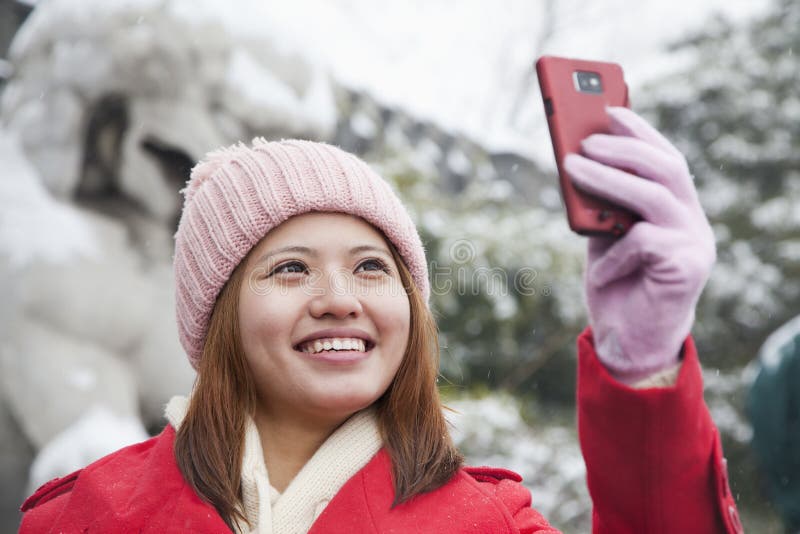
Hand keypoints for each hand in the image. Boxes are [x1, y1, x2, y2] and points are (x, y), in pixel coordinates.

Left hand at [563, 107, 714, 383]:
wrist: (628, 345)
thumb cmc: (615, 286)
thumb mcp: (604, 237)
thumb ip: (601, 206)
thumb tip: (577, 163)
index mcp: (676, 209)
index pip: (664, 158)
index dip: (639, 132)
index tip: (610, 110)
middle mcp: (693, 222)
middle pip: (665, 168)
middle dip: (622, 147)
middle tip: (583, 140)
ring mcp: (695, 244)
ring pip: (654, 196)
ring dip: (608, 178)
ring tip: (572, 167)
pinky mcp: (688, 268)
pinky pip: (642, 242)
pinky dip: (613, 253)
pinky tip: (599, 271)